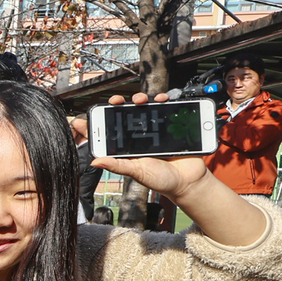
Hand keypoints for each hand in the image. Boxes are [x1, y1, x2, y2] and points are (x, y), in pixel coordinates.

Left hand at [97, 92, 263, 244]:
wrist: (188, 181)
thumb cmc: (160, 180)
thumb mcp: (137, 172)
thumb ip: (118, 166)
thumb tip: (95, 162)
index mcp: (127, 148)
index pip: (110, 132)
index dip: (101, 122)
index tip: (94, 113)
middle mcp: (138, 137)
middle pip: (125, 116)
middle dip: (119, 105)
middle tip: (116, 101)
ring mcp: (154, 131)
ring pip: (143, 109)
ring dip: (140, 99)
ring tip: (140, 100)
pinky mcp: (170, 126)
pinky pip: (165, 110)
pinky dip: (163, 101)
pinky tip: (161, 100)